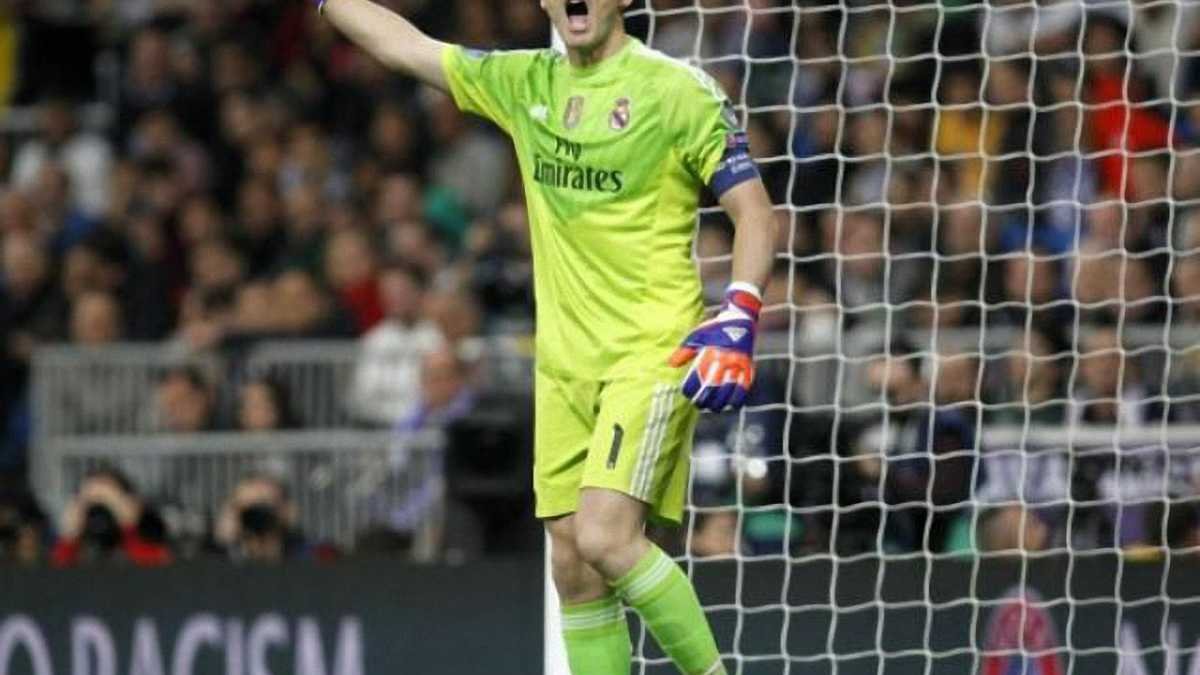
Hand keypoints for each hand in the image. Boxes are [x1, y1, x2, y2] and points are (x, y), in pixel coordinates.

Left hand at [668, 283, 760, 411]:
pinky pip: (744, 388)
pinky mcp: (749, 367)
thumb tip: (671, 364)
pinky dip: (738, 399)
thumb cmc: (715, 329)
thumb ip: (684, 352)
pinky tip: (731, 405)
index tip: (687, 394)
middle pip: (713, 387)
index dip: (691, 389)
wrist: (741, 319)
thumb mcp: (697, 336)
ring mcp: (739, 365)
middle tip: (698, 405)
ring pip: (729, 391)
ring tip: (713, 408)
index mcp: (711, 353)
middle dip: (704, 400)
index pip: (699, 377)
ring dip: (720, 403)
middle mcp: (725, 360)